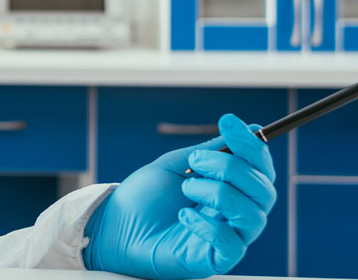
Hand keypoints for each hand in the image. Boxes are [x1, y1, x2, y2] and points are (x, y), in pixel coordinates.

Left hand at [83, 113, 276, 279]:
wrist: (115, 227)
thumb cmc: (145, 197)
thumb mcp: (175, 164)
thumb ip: (209, 151)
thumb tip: (250, 128)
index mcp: (231, 186)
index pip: (259, 167)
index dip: (251, 143)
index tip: (228, 121)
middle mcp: (237, 211)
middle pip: (264, 190)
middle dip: (232, 168)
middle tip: (195, 162)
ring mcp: (229, 235)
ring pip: (253, 215)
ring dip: (218, 193)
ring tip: (185, 188)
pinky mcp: (217, 258)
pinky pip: (232, 244)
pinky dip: (209, 225)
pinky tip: (183, 216)